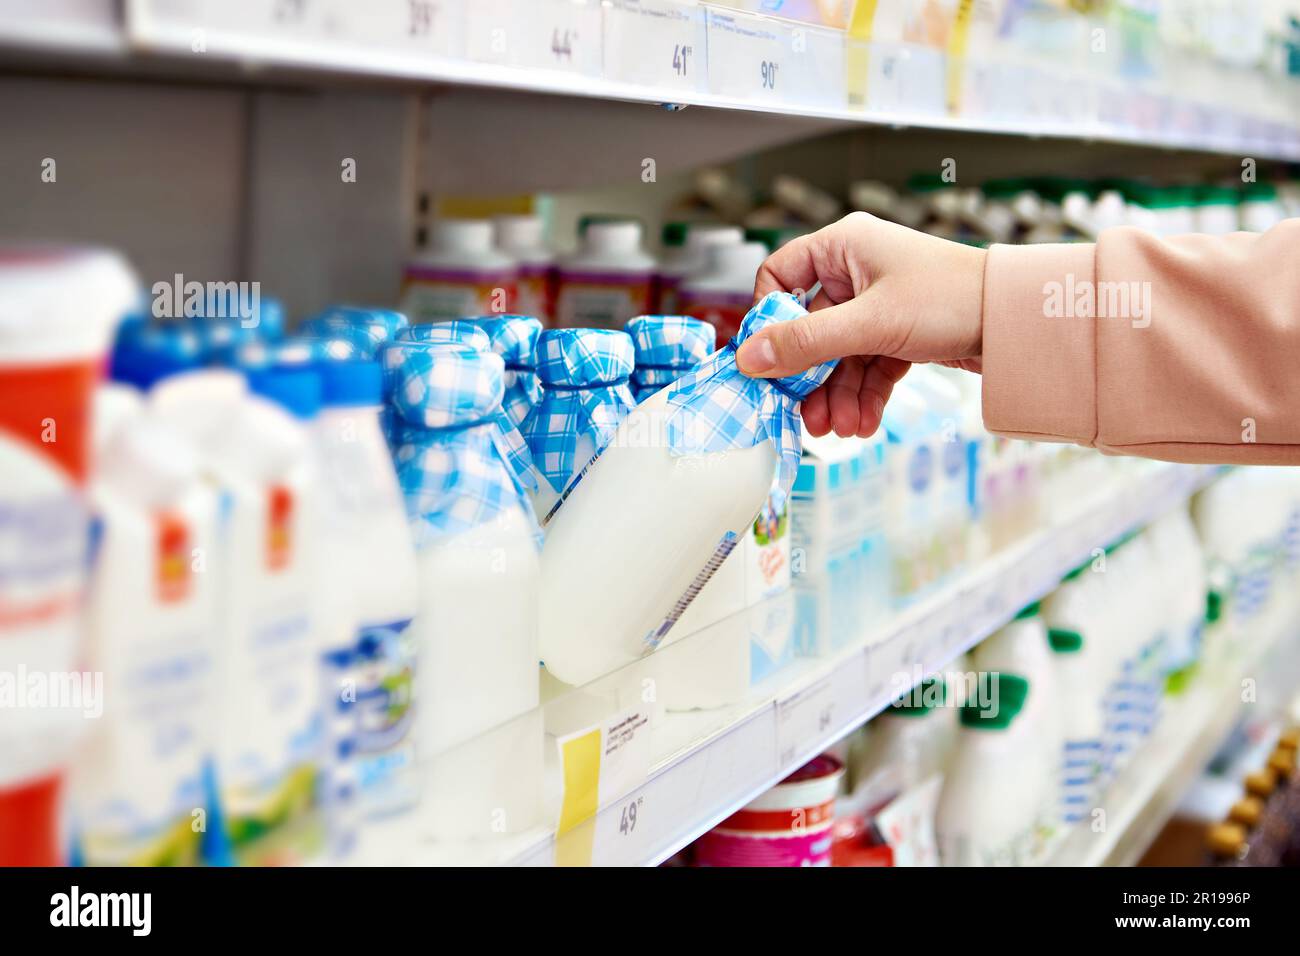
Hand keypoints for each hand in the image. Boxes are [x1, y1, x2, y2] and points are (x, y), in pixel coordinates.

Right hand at [735, 212, 986, 437]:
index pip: (779, 276)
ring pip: (838, 355)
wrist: (1017, 322)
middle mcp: (856, 271)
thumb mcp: (868, 324)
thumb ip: (805, 343)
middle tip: (805, 416)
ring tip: (840, 429)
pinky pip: (866, 367)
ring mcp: (878, 304)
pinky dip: (863, 395)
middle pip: (809, 328)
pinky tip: (863, 423)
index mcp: (843, 247)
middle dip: (810, 377)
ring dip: (836, 395)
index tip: (768, 360)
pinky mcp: (898, 333)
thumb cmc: (951, 298)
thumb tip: (748, 358)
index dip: (769, 319)